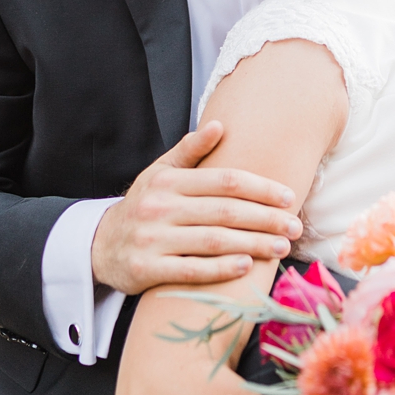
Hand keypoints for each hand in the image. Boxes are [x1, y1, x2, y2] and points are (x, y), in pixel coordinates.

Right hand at [91, 120, 303, 295]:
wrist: (99, 244)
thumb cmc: (143, 205)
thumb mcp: (159, 172)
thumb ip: (190, 150)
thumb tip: (220, 125)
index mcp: (168, 180)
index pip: (224, 181)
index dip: (260, 188)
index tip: (288, 197)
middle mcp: (159, 207)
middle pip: (224, 211)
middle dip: (265, 219)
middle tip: (295, 227)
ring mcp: (152, 239)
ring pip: (212, 241)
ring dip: (252, 244)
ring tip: (281, 247)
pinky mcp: (146, 269)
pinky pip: (191, 269)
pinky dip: (221, 268)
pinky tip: (247, 267)